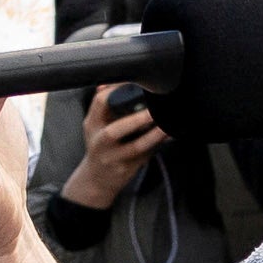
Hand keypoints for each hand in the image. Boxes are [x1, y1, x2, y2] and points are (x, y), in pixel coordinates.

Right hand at [60, 80, 164, 209]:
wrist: (97, 179)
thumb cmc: (99, 146)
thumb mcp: (94, 124)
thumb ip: (102, 105)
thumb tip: (107, 85)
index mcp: (92, 125)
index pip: (100, 103)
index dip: (117, 90)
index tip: (135, 83)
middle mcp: (100, 142)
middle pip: (114, 131)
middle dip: (136, 120)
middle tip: (153, 111)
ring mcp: (115, 157)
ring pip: (136, 147)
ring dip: (154, 135)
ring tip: (167, 125)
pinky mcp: (129, 168)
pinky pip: (147, 155)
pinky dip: (159, 144)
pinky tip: (170, 135)